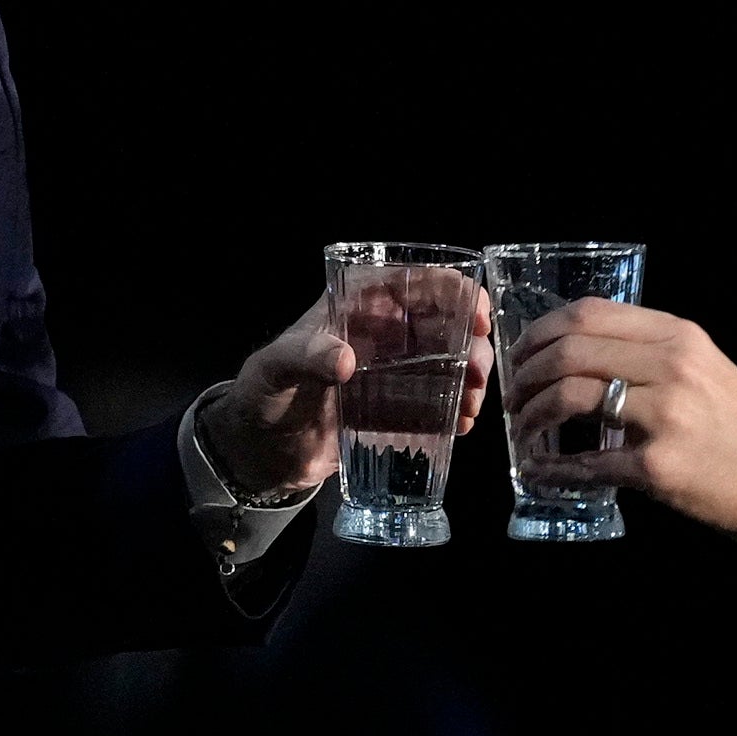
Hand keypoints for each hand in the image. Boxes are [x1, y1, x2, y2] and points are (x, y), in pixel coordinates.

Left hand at [202, 284, 496, 497]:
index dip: (453, 290)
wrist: (259, 453)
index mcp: (357, 307)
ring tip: (473, 405)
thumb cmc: (262, 395)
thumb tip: (346, 360)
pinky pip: (437, 402)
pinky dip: (456, 409)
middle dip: (471, 343)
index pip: (413, 282)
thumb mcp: (276, 369)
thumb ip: (305, 356)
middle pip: (443, 323)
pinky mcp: (396, 409)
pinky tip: (461, 425)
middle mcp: (382, 334)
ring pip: (449, 362)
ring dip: (470, 378)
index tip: (476, 315)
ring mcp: (392, 372)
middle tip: (477, 374)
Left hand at [505, 299, 736, 551]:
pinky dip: (551, 467)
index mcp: (678, 336)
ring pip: (569, 397)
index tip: (523, 354)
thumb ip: (651, 355)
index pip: (589, 314)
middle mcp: (671, 365)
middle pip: (569, 350)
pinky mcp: (658, 466)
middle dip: (526, 374)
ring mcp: (664, 415)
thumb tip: (580, 355)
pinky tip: (539, 471)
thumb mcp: (705, 368)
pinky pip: (586, 463)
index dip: (541, 332)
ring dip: (532, 417)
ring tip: (524, 432)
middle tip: (515, 396)